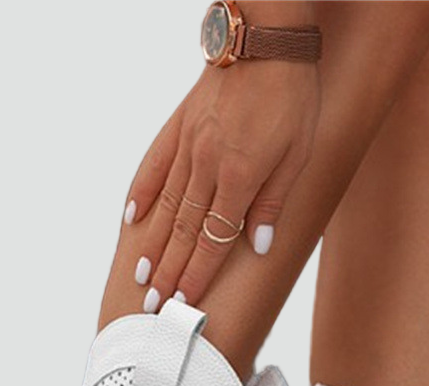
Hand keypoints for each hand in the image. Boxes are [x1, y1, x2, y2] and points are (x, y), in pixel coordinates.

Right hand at [124, 59, 319, 310]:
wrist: (265, 38)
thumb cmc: (291, 97)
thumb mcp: (298, 154)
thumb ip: (272, 203)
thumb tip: (258, 247)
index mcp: (240, 177)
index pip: (214, 240)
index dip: (198, 275)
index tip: (185, 304)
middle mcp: (207, 166)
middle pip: (184, 232)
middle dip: (169, 273)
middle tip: (154, 306)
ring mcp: (188, 147)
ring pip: (167, 207)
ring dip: (153, 246)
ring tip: (140, 277)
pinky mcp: (179, 129)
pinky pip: (154, 167)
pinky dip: (141, 195)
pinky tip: (130, 220)